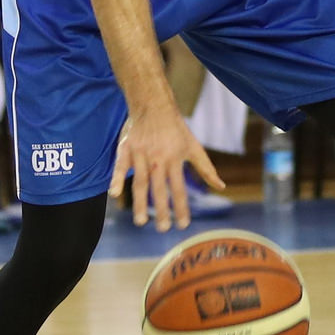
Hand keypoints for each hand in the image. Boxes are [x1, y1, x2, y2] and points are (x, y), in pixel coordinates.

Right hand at [114, 102, 224, 231]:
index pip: (180, 188)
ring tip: (141, 222)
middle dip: (161, 210)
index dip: (181, 208)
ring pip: (140, 182)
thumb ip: (206, 169)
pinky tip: (113, 194)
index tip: (183, 225)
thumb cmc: (176, 129)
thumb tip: (221, 187)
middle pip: (160, 189)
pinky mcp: (126, 148)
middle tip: (162, 229)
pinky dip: (116, 178)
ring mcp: (141, 154)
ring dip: (140, 203)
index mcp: (175, 159)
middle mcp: (159, 159)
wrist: (153, 104)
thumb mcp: (194, 147)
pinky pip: (120, 166)